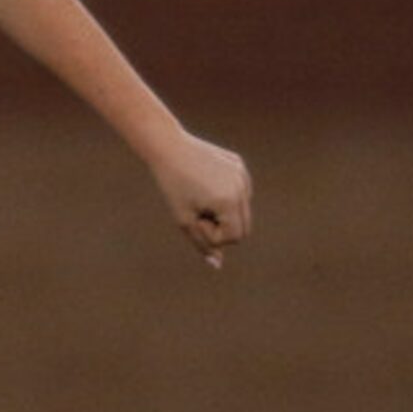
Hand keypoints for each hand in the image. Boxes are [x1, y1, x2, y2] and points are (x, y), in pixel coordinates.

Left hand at [153, 131, 251, 268]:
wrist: (168, 147)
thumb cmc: (172, 186)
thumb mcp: (184, 220)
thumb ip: (202, 244)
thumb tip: (217, 265)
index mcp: (229, 201)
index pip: (234, 238)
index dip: (213, 236)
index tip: (195, 219)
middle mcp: (241, 187)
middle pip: (244, 226)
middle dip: (223, 227)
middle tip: (198, 211)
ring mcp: (242, 174)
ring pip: (242, 210)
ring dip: (224, 212)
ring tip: (201, 197)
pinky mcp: (239, 165)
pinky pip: (240, 191)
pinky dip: (226, 195)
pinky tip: (206, 182)